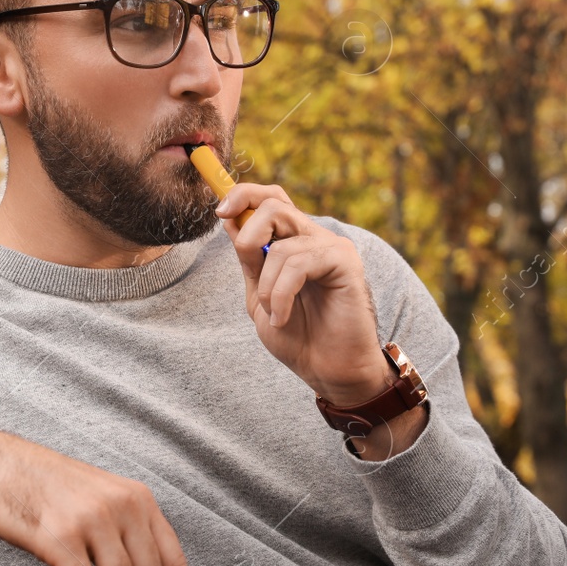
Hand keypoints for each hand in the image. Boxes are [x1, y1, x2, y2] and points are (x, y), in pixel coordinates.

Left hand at [213, 183, 394, 404]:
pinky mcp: (345, 260)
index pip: (270, 198)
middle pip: (274, 204)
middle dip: (248, 237)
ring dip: (266, 286)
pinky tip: (284, 316)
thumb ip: (248, 259)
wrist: (327, 369)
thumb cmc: (298, 336)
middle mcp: (313, 237)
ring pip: (280, 244)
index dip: (243, 195)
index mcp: (293, 241)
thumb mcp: (259, 294)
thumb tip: (230, 219)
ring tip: (274, 313)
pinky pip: (298, 263)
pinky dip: (281, 294)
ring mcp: (331, 246)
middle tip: (250, 270)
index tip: (221, 212)